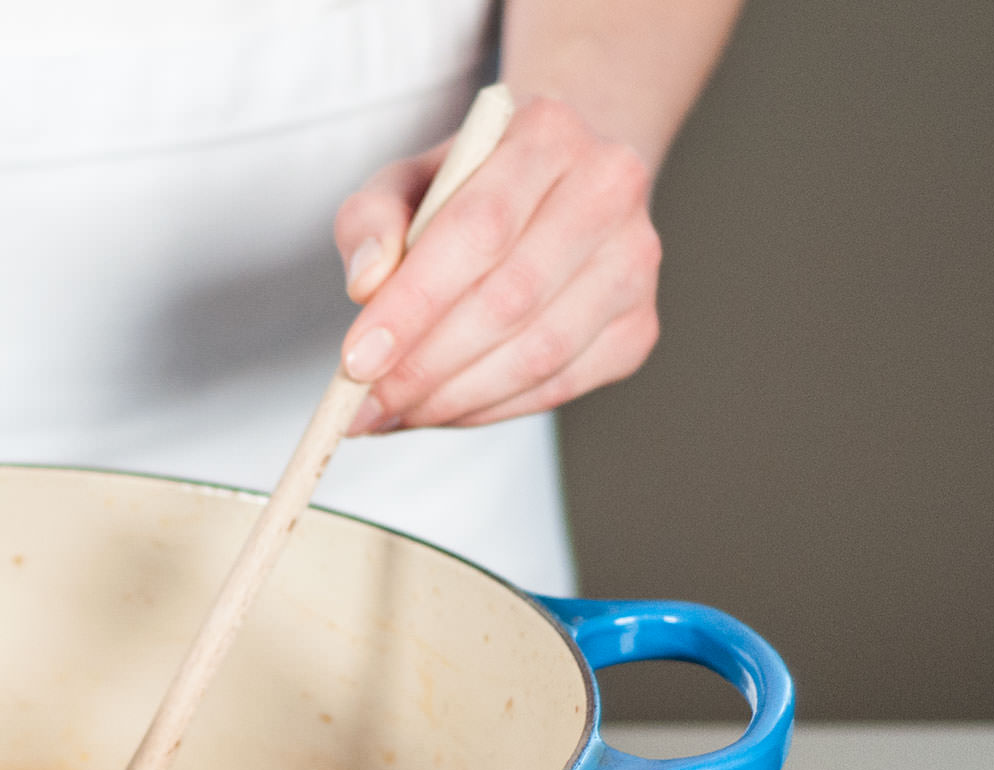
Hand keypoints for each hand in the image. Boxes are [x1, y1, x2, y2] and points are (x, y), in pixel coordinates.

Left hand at [332, 96, 662, 433]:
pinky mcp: (638, 326)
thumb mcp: (403, 182)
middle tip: (363, 406)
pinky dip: (488, 410)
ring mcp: (634, 260)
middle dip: (424, 367)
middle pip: (509, 300)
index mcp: (547, 133)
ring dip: (452, 399)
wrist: (555, 192)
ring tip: (394, 413)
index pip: (478, 230)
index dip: (413, 305)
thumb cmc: (466, 191)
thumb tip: (365, 285)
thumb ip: (369, 221)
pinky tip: (441, 409)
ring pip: (538, 354)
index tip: (355, 362)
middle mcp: (608, 188)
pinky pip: (558, 386)